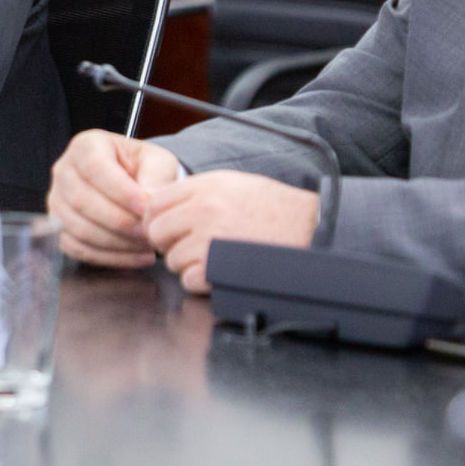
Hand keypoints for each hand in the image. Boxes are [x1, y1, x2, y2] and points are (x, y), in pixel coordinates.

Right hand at [47, 130, 181, 268]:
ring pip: (79, 228)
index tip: (146, 208)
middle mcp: (64, 171)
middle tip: (150, 232)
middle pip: (82, 200)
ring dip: (117, 242)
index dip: (120, 191)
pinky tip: (138, 256)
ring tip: (148, 245)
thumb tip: (149, 204)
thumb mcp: (158, 162)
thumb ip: (157, 178)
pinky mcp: (60, 229)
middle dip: (120, 221)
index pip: (95, 167)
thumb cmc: (144, 169)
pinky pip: (78, 249)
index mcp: (86, 145)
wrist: (133, 184)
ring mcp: (57, 202)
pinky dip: (110, 257)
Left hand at [144, 171, 319, 294]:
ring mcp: (209, 240)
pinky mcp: (218, 269)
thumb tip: (163, 205)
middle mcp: (203, 210)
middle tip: (191, 245)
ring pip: (172, 260)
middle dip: (169, 243)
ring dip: (188, 264)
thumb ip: (197, 191)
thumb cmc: (276, 207)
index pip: (155, 203)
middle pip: (156, 232)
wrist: (310, 227)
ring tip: (215, 257)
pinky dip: (201, 282)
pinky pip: (188, 281)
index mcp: (205, 186)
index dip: (158, 218)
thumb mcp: (234, 183)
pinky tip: (220, 271)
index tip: (170, 228)